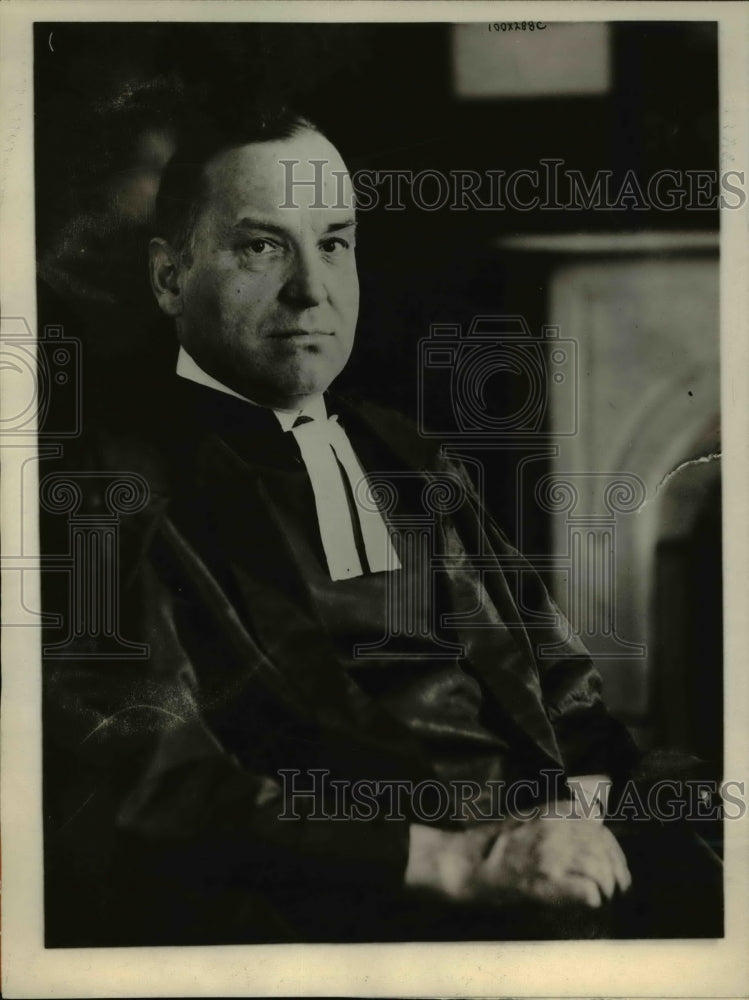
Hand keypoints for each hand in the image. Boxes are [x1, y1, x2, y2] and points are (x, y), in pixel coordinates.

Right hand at [405, 801, 630, 908]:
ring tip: (600, 898)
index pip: (600, 828)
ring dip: (606, 889)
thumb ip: (562, 816)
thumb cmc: (495, 845)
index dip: (612, 852)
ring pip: (602, 872)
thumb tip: (597, 818)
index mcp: (554, 811)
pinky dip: (592, 901)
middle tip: (615, 889)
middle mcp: (556, 829)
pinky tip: (585, 904)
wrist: (465, 865)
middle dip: (615, 873)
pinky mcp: (545, 882)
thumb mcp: (530, 816)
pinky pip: (589, 892)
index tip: (612, 867)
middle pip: (605, 851)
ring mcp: (551, 855)